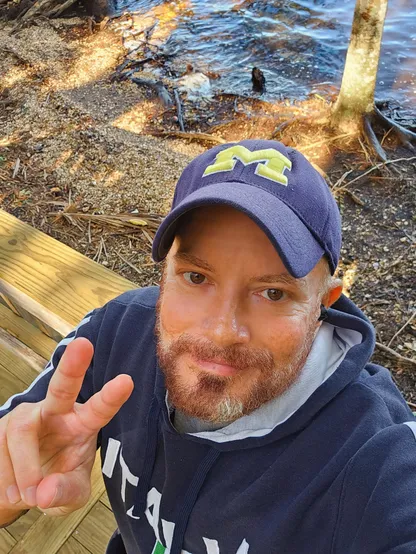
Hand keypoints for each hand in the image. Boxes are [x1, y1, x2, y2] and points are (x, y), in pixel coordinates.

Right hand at [0, 337, 133, 517]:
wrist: (20, 489)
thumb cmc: (55, 483)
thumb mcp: (69, 497)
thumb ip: (64, 494)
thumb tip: (44, 493)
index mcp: (82, 424)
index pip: (99, 410)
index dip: (112, 397)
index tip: (128, 381)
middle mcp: (56, 412)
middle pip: (62, 388)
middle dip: (72, 367)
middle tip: (84, 345)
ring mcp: (27, 416)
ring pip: (21, 433)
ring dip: (23, 471)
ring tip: (27, 497)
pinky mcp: (1, 426)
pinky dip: (5, 479)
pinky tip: (12, 492)